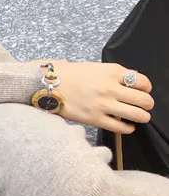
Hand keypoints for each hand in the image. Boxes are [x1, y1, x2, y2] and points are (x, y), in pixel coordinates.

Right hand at [33, 60, 153, 133]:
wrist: (48, 84)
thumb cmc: (70, 75)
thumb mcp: (96, 67)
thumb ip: (116, 74)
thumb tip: (134, 80)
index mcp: (112, 72)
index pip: (143, 82)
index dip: (146, 88)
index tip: (142, 91)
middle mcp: (111, 88)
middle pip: (145, 100)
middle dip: (147, 104)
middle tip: (143, 105)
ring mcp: (104, 104)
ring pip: (138, 115)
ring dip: (142, 117)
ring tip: (137, 116)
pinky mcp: (95, 119)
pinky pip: (122, 128)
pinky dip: (128, 128)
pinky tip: (126, 125)